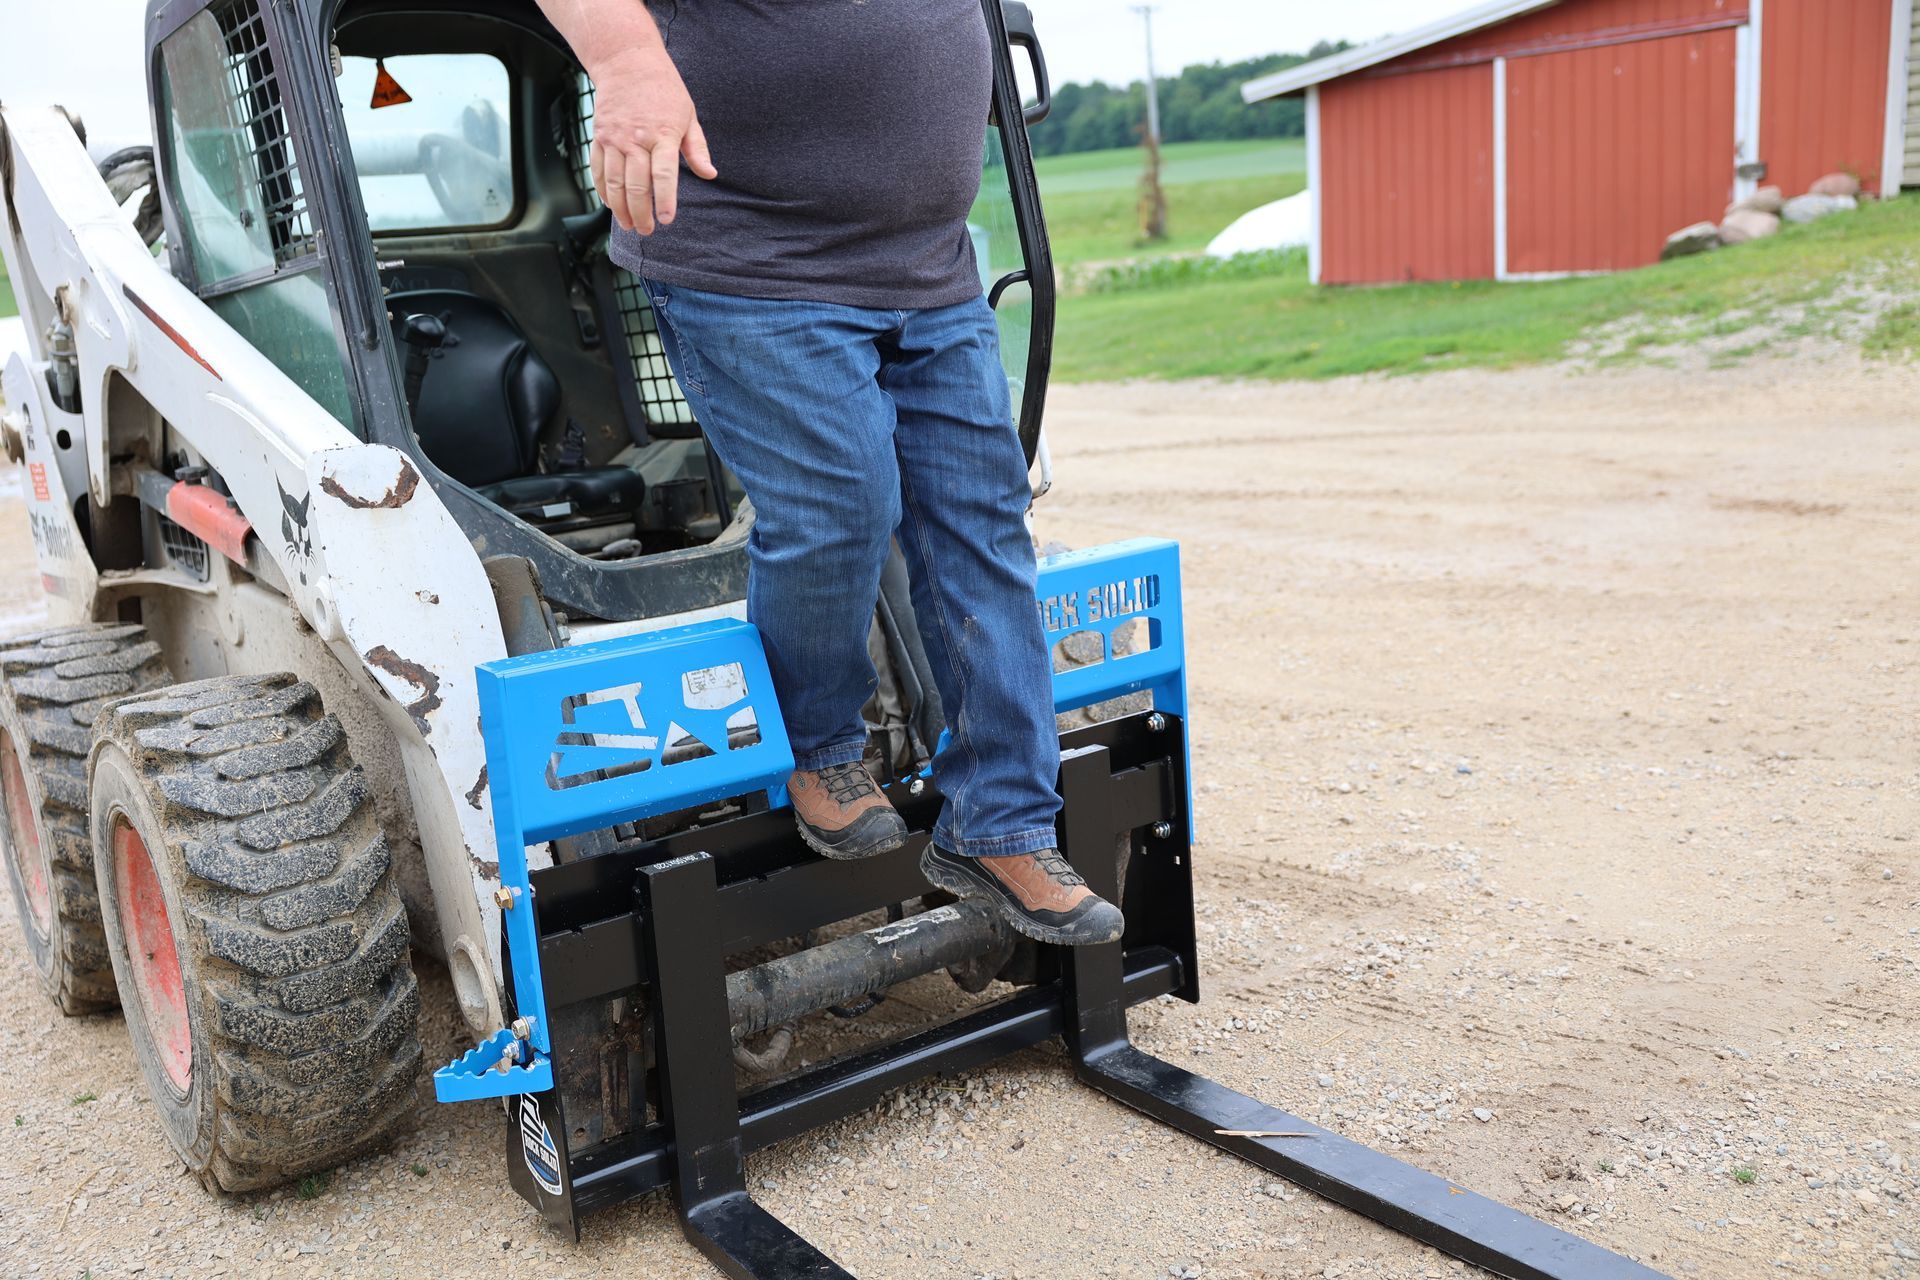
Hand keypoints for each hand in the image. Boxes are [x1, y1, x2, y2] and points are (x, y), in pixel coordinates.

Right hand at [587, 46, 717, 234]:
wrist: (627, 62)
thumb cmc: (664, 90)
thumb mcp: (688, 115)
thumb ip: (697, 148)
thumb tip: (710, 174)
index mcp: (662, 134)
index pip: (663, 174)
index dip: (664, 200)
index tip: (666, 220)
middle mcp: (635, 138)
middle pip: (635, 184)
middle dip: (641, 213)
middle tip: (647, 231)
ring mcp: (614, 139)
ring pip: (614, 182)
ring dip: (620, 208)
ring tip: (629, 225)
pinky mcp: (599, 137)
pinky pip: (598, 170)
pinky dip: (603, 191)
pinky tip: (611, 205)